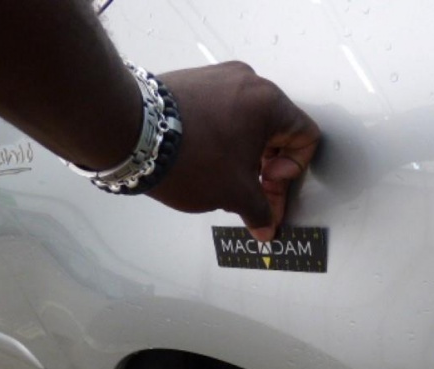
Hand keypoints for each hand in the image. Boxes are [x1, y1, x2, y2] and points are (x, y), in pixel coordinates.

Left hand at [150, 62, 319, 240]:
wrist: (128, 131)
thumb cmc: (190, 158)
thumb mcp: (234, 192)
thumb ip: (260, 210)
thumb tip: (266, 227)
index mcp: (269, 103)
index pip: (306, 137)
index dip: (293, 170)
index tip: (267, 184)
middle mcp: (248, 81)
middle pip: (277, 130)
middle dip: (267, 167)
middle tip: (250, 191)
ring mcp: (218, 77)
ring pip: (248, 122)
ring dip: (245, 154)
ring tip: (222, 178)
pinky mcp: (193, 81)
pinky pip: (223, 112)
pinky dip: (223, 138)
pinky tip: (203, 160)